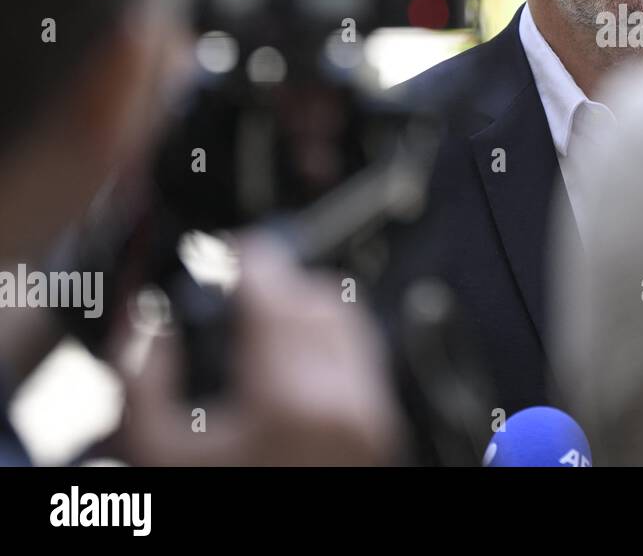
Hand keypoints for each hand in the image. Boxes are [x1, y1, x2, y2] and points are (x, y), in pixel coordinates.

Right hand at [116, 236, 404, 465]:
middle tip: (241, 287)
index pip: (278, 293)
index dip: (250, 259)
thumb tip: (155, 323)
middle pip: (320, 298)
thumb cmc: (216, 506)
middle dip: (278, 284)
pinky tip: (293, 360)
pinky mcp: (384, 432)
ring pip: (352, 324)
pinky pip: (365, 361)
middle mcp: (344, 404)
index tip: (233, 252)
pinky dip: (331, 345)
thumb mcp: (154, 454)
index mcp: (288, 401)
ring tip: (266, 322)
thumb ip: (142, 380)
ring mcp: (372, 419)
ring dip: (310, 308)